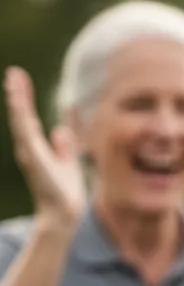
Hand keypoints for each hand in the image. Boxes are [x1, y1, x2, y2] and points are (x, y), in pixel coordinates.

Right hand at [4, 66, 85, 229]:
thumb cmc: (64, 190)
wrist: (64, 213)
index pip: (28, 116)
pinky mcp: (36, 163)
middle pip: (21, 116)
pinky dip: (24, 123)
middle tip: (14, 73)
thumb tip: (61, 130)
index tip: (18, 76)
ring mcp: (31, 155)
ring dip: (19, 103)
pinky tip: (22, 109)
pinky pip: (29, 139)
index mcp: (36, 146)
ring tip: (14, 83)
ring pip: (22, 124)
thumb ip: (65, 146)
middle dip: (18, 95)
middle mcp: (30, 149)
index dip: (24, 97)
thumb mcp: (68, 162)